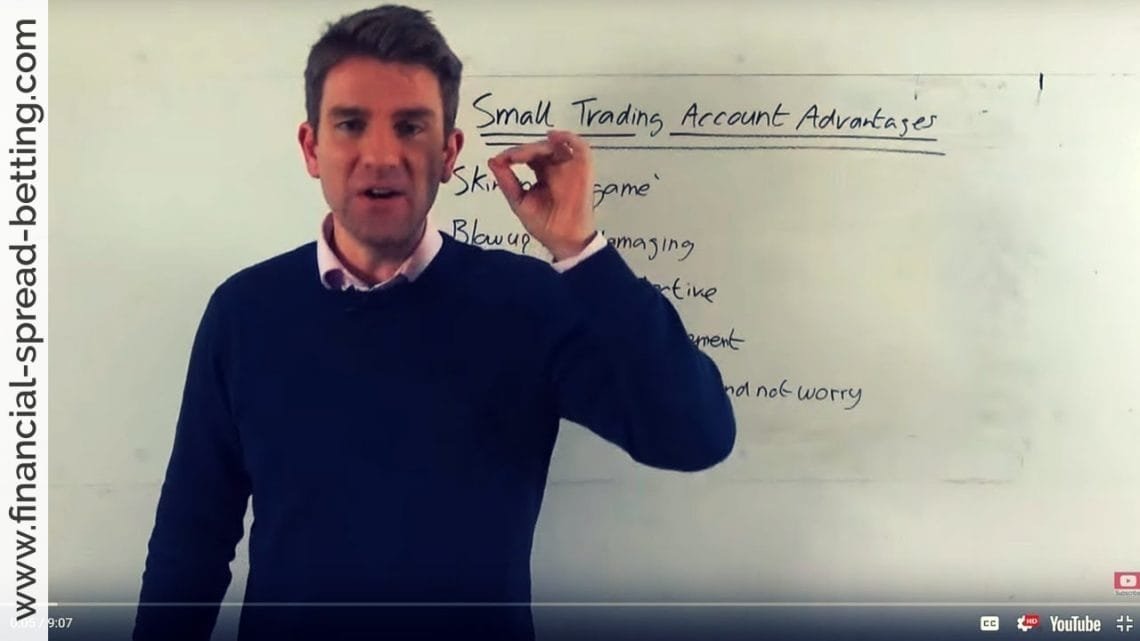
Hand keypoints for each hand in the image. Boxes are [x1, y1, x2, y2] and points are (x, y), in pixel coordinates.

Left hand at [487, 130, 596, 260]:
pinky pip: (581, 147)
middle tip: (512, 158)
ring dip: (539, 146)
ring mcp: (571, 167)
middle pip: (540, 148)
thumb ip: (507, 182)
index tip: (500, 161)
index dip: (514, 154)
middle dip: (524, 151)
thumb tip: (492, 160)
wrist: (564, 241)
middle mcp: (557, 167)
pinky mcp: (584, 169)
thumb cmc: (545, 225)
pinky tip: (552, 137)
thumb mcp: (520, 202)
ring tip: (524, 154)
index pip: (528, 156)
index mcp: (542, 173)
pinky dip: (569, 138)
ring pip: (556, 145)